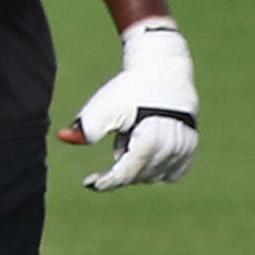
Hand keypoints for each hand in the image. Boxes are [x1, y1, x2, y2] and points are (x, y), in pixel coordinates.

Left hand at [62, 18, 198, 189]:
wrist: (162, 71)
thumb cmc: (131, 88)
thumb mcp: (105, 105)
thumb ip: (86, 126)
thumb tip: (62, 137)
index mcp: (151, 139)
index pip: (127, 172)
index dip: (107, 181)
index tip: (89, 183)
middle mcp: (172, 148)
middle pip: (139, 176)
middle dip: (123, 165)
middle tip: (120, 139)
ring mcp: (185, 150)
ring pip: (154, 176)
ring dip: (139, 163)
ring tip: (137, 136)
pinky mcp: (191, 149)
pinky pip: (171, 174)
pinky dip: (157, 167)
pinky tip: (151, 149)